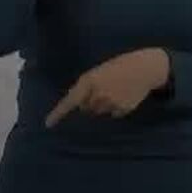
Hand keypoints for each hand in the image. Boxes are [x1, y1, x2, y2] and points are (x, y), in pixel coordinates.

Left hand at [46, 48, 170, 125]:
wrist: (143, 68)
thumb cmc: (116, 68)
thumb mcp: (96, 73)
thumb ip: (86, 88)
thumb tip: (80, 106)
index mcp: (88, 81)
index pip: (69, 101)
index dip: (58, 113)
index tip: (48, 124)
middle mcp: (98, 94)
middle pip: (85, 108)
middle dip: (88, 102)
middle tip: (101, 89)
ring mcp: (111, 103)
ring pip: (99, 112)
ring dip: (102, 105)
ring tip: (114, 91)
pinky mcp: (123, 109)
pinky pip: (114, 114)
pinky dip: (116, 108)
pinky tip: (123, 96)